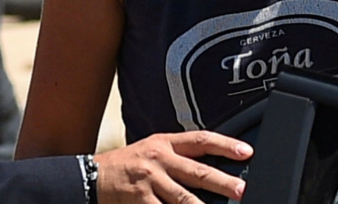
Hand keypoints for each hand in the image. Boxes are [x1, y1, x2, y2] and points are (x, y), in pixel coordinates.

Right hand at [95, 131, 251, 203]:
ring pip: (184, 199)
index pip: (201, 140)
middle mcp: (159, 160)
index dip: (225, 145)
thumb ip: (179, 155)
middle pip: (198, 172)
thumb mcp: (152, 149)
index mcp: (165, 143)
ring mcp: (149, 182)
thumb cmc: (127, 164)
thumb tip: (212, 167)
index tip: (247, 152)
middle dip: (223, 183)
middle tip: (242, 191)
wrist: (90, 177)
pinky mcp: (140, 202)